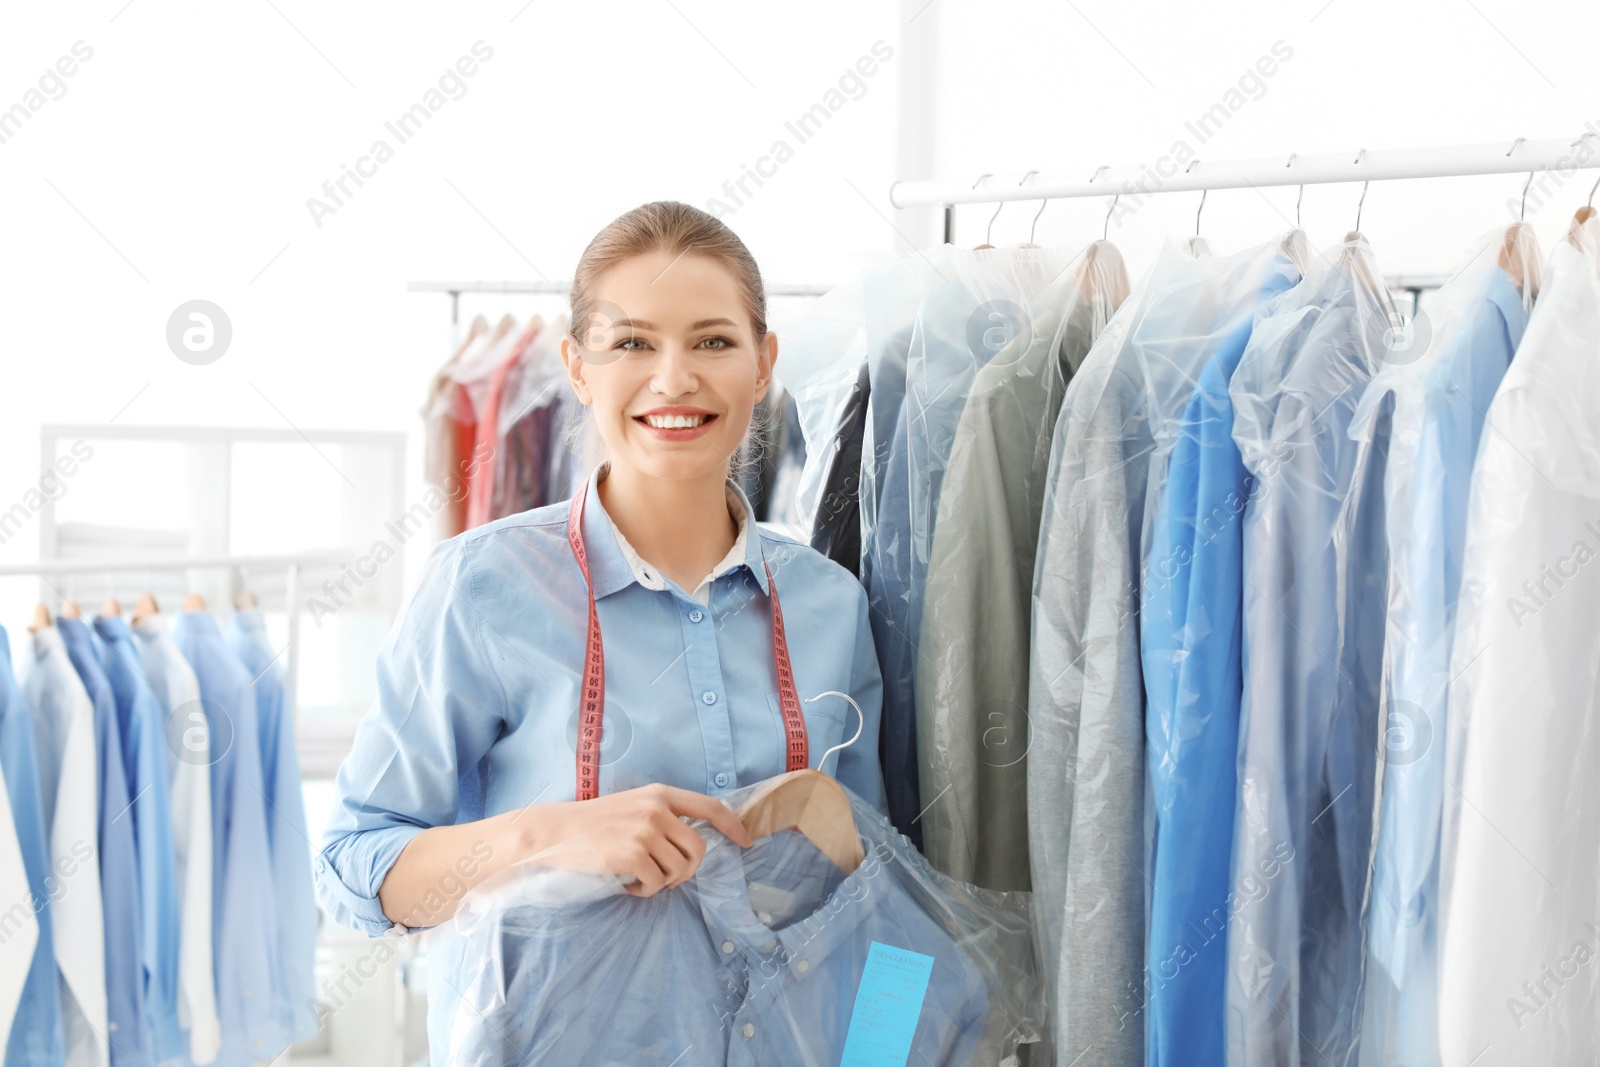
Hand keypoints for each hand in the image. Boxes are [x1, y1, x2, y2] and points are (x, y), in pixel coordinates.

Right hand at [532, 784, 753, 896]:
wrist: (555, 832)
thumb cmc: (594, 823)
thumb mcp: (633, 806)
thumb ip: (663, 816)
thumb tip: (695, 844)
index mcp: (660, 794)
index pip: (710, 807)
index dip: (734, 826)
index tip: (746, 842)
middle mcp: (657, 810)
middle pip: (699, 850)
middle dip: (688, 871)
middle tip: (668, 877)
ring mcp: (645, 832)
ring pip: (679, 870)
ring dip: (663, 883)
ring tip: (641, 878)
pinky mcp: (632, 855)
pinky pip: (657, 884)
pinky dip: (645, 891)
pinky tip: (628, 884)